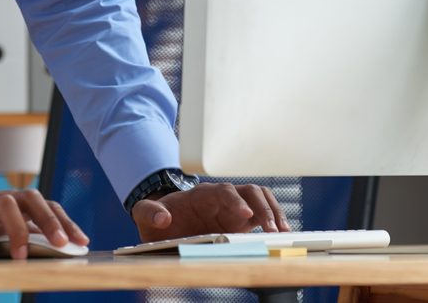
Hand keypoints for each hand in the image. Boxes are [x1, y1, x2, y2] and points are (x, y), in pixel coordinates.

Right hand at [0, 188, 88, 258]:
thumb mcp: (4, 234)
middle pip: (31, 197)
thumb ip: (26, 238)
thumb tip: (58, 254)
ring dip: (18, 230)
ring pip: (5, 204)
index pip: (47, 205)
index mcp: (15, 204)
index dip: (66, 221)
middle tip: (62, 244)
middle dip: (49, 219)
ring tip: (22, 256)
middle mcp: (0, 200)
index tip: (82, 241)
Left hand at [130, 182, 289, 241]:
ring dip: (273, 213)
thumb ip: (149, 213)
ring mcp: (234, 208)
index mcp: (202, 194)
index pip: (223, 191)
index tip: (245, 214)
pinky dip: (274, 222)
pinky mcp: (240, 221)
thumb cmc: (158, 216)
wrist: (164, 220)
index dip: (235, 201)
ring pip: (261, 201)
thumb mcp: (145, 214)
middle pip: (250, 192)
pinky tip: (281, 235)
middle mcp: (222, 198)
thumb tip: (163, 218)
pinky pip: (263, 216)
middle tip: (272, 229)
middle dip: (263, 207)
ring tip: (282, 233)